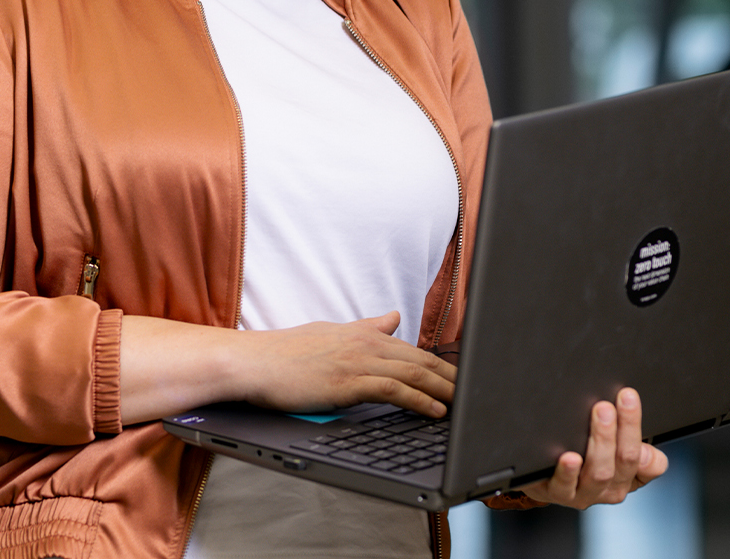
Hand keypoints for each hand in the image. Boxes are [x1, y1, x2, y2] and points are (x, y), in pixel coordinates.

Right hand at [235, 312, 456, 418]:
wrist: (252, 363)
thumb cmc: (284, 354)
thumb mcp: (330, 333)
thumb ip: (366, 328)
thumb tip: (393, 318)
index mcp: (362, 333)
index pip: (413, 349)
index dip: (443, 365)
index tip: (464, 380)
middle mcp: (365, 343)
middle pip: (422, 360)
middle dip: (453, 378)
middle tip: (477, 394)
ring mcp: (357, 360)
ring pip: (415, 373)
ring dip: (445, 391)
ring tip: (466, 405)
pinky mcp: (349, 381)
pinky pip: (395, 390)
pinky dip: (420, 401)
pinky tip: (435, 412)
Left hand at [518, 387, 667, 508]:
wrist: (545, 481)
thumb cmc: (583, 457)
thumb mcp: (612, 447)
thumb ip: (628, 435)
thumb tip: (635, 416)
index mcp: (630, 475)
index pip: (652, 461)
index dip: (640, 429)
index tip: (629, 395)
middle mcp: (613, 487)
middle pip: (625, 459)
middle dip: (623, 427)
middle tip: (612, 401)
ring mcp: (586, 493)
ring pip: (600, 472)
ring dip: (601, 441)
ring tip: (599, 414)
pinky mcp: (560, 494)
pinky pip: (566, 485)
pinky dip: (569, 471)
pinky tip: (569, 457)